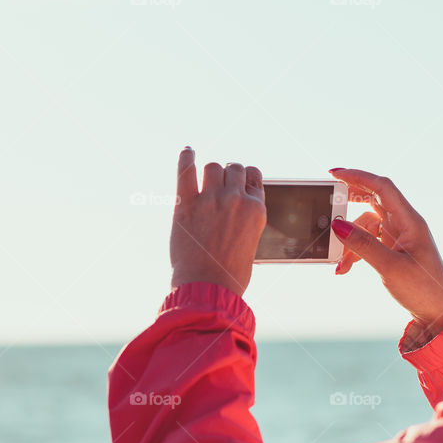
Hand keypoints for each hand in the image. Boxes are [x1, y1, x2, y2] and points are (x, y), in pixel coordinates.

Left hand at [170, 147, 266, 296]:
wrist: (208, 290)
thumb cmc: (231, 274)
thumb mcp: (251, 243)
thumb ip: (247, 220)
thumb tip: (240, 207)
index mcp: (257, 210)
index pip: (253, 176)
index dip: (244, 177)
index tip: (237, 182)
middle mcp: (237, 200)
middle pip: (234, 167)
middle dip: (227, 174)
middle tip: (220, 184)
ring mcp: (211, 200)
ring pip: (213, 166)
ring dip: (210, 171)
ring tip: (205, 180)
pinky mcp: (186, 205)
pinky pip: (186, 170)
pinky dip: (186, 158)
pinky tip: (187, 151)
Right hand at [329, 168, 442, 333]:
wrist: (439, 313)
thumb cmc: (423, 289)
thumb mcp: (389, 267)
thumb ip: (363, 245)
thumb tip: (337, 225)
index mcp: (410, 221)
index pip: (382, 187)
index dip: (358, 177)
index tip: (334, 174)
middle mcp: (405, 224)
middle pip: (373, 199)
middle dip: (349, 200)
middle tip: (327, 200)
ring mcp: (399, 236)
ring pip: (366, 224)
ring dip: (349, 241)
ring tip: (340, 264)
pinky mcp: (393, 249)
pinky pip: (368, 241)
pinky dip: (355, 251)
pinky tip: (345, 268)